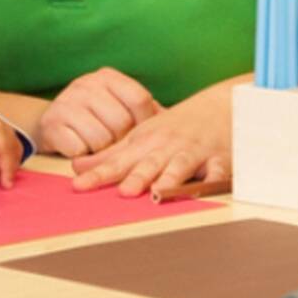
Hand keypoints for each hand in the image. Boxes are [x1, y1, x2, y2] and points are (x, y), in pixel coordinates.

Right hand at [37, 67, 161, 157]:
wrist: (53, 121)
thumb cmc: (96, 116)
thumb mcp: (119, 106)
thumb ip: (146, 112)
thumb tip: (174, 125)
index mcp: (108, 76)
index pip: (140, 99)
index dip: (145, 121)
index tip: (141, 133)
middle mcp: (86, 84)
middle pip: (122, 123)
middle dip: (122, 140)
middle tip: (114, 141)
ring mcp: (67, 102)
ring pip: (101, 139)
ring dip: (102, 151)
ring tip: (96, 144)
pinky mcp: (51, 124)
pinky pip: (79, 150)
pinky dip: (82, 155)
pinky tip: (79, 147)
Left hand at [69, 81, 233, 196]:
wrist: (219, 106)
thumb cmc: (175, 126)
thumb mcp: (141, 136)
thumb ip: (110, 156)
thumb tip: (77, 169)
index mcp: (146, 143)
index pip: (118, 162)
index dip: (99, 175)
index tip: (79, 186)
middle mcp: (167, 147)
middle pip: (150, 164)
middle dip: (137, 177)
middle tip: (124, 191)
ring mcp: (194, 153)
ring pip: (181, 166)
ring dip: (170, 177)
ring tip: (159, 191)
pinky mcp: (219, 159)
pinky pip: (218, 170)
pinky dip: (214, 178)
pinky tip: (207, 187)